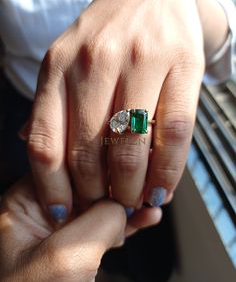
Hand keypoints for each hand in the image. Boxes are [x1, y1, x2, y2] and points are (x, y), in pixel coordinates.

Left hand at [0, 177, 161, 280]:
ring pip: (101, 206)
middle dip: (120, 185)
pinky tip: (146, 218)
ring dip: (130, 205)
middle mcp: (43, 212)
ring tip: (153, 203)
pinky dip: (127, 223)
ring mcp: (61, 230)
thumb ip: (99, 219)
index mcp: (26, 204)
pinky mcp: (77, 247)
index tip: (129, 164)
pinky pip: (105, 227)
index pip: (67, 166)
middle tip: (146, 184)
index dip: (101, 164)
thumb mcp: (67, 255)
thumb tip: (123, 203)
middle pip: (88, 183)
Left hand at [25, 0, 204, 219]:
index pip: (46, 143)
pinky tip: (161, 189)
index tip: (63, 213)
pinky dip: (167, 170)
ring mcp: (140, 61)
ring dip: (130, 188)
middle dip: (96, 194)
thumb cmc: (108, 35)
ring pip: (131, 147)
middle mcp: (95, 62)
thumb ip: (51, 106)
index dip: (53, 188)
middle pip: (88, 152)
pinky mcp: (180, 64)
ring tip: (131, 202)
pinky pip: (173, 132)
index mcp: (59, 66)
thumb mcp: (67, 61)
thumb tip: (36, 151)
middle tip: (103, 209)